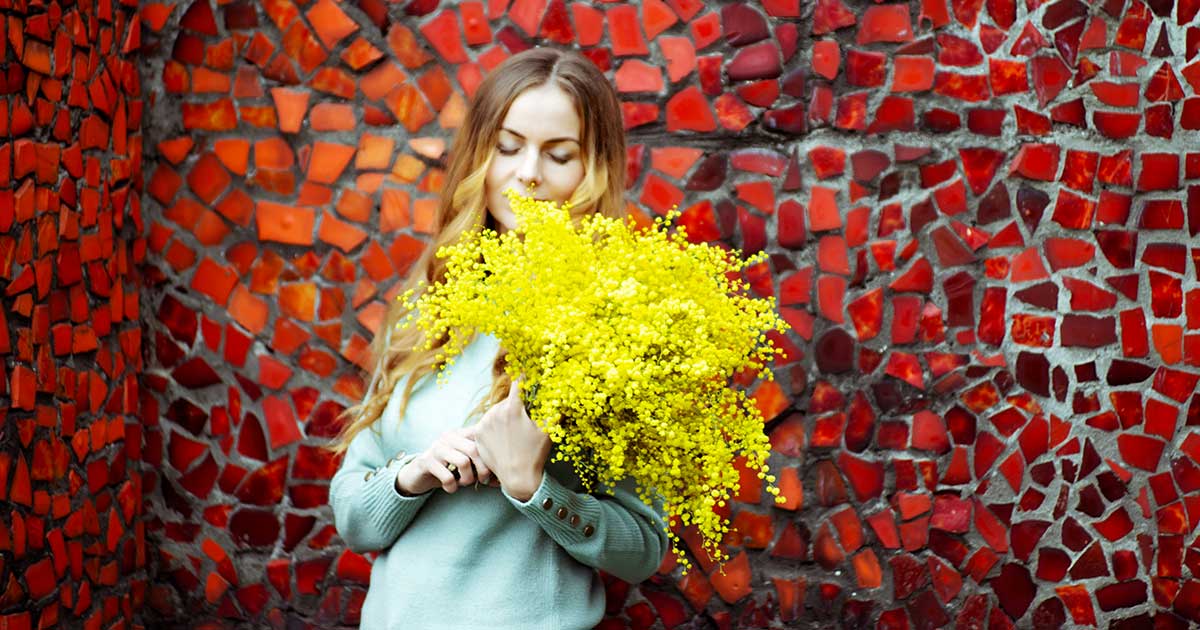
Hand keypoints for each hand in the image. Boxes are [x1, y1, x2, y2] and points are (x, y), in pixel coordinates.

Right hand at [395, 426, 498, 495]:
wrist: (417, 476)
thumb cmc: (447, 470)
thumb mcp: (466, 466)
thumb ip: (482, 467)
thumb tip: (502, 480)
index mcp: (460, 433)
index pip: (482, 435)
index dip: (492, 453)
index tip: (496, 469)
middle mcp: (448, 436)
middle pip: (475, 449)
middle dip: (483, 469)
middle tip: (482, 481)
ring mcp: (436, 447)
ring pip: (463, 462)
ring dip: (467, 479)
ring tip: (464, 483)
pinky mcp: (426, 461)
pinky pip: (447, 476)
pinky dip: (452, 486)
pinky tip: (450, 487)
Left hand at [469, 378, 552, 500]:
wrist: (517, 477)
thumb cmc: (535, 453)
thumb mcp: (548, 429)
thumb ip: (552, 407)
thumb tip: (561, 391)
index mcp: (513, 409)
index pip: (518, 384)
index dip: (524, 377)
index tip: (525, 371)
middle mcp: (495, 413)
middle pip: (507, 400)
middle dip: (516, 405)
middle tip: (524, 418)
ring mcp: (484, 424)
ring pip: (496, 411)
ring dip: (504, 416)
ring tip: (513, 432)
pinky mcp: (478, 434)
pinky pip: (487, 423)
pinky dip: (494, 427)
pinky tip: (503, 438)